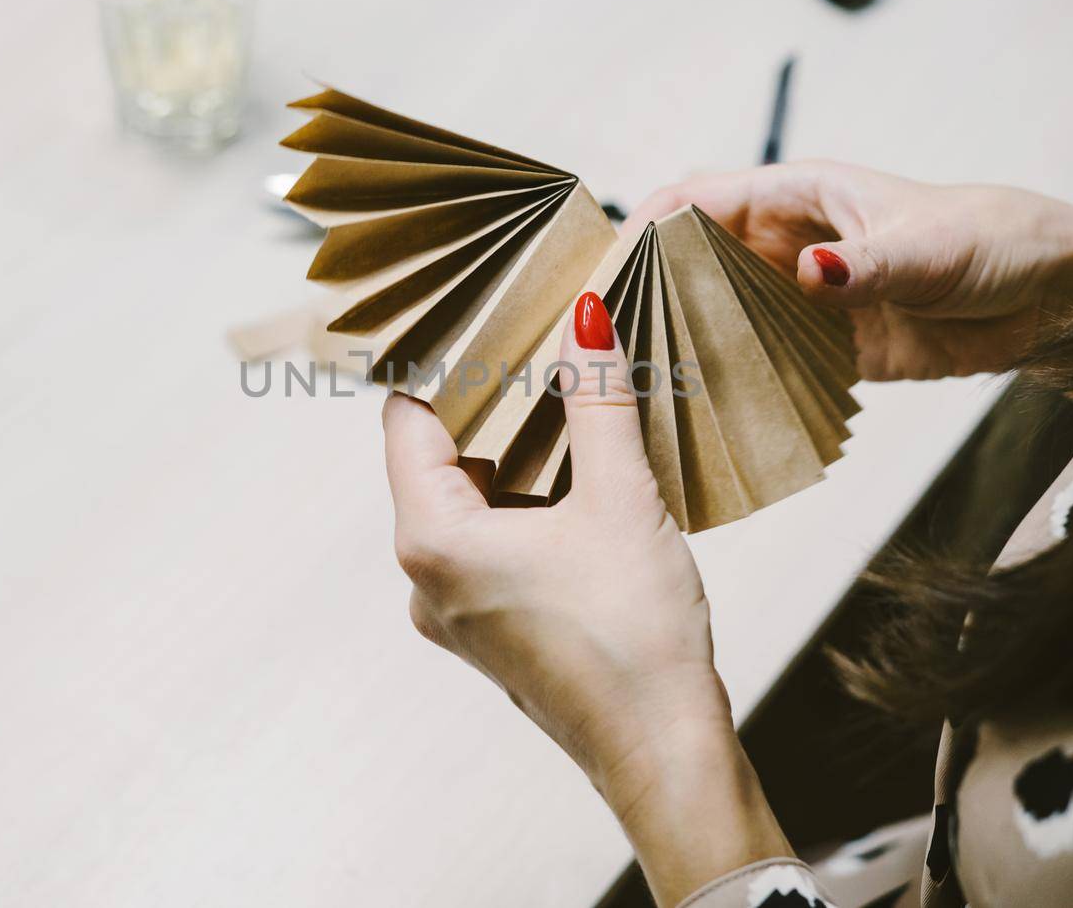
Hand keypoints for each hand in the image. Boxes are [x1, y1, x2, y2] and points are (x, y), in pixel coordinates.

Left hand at [383, 293, 788, 906]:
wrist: (664, 754)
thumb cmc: (634, 636)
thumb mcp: (619, 499)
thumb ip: (597, 401)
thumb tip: (585, 318)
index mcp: (431, 540)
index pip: (408, 421)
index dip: (444, 364)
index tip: (486, 317)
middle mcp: (426, 577)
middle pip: (437, 460)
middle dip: (489, 402)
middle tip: (537, 342)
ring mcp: (456, 609)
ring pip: (469, 502)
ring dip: (514, 453)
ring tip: (566, 398)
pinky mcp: (493, 630)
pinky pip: (492, 543)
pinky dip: (526, 502)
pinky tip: (579, 475)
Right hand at [628, 161, 1072, 379]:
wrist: (1056, 299)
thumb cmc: (995, 239)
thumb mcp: (929, 247)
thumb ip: (867, 265)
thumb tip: (812, 276)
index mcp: (800, 197)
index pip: (696, 199)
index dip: (643, 227)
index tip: (605, 270)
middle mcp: (788, 245)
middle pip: (694, 262)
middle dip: (649, 294)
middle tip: (606, 343)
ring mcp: (803, 300)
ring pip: (721, 316)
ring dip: (687, 345)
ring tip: (641, 387)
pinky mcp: (826, 349)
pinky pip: (764, 364)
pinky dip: (735, 384)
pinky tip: (705, 414)